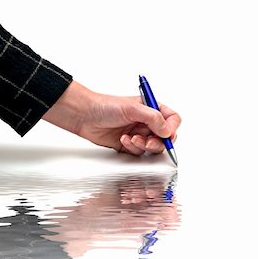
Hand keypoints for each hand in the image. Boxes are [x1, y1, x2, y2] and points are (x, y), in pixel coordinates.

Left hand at [42, 81, 180, 154]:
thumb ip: (153, 118)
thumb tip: (167, 130)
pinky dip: (132, 148)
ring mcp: (139, 134)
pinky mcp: (129, 144)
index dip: (172, 128)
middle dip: (158, 141)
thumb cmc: (105, 106)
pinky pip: (139, 152)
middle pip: (165, 137)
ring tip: (132, 139)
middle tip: (148, 141)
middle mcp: (147, 122)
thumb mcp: (133, 108)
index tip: (166, 134)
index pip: (172, 119)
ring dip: (144, 145)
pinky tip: (122, 139)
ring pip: (153, 147)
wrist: (84, 116)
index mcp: (151, 109)